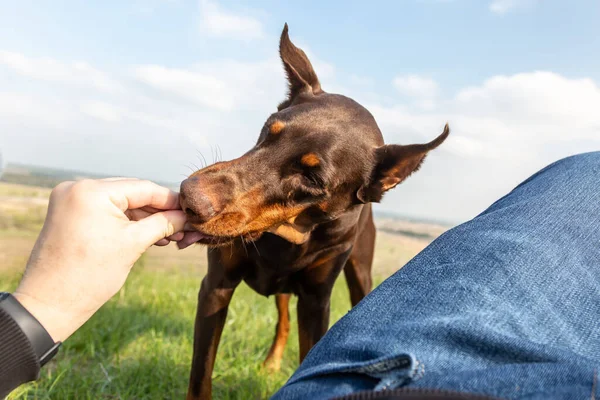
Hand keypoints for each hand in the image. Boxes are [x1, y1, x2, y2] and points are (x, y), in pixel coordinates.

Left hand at [13, 178, 187, 341]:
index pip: (143, 188)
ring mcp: (71, 200)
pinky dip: (126, 223)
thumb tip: (186, 216)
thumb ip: (163, 224)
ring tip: (169, 236)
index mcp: (91, 191)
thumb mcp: (134, 245)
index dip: (170, 201)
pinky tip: (149, 236)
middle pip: (132, 193)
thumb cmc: (90, 276)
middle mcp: (78, 188)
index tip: (191, 212)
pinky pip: (106, 212)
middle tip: (183, 227)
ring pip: (120, 203)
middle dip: (159, 211)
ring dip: (144, 219)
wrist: (49, 304)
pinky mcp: (69, 213)